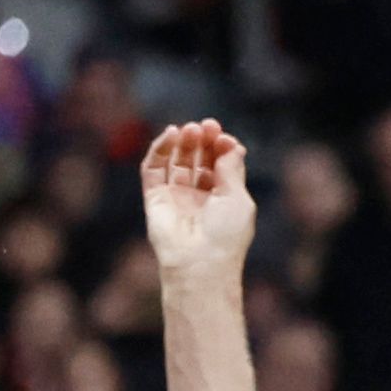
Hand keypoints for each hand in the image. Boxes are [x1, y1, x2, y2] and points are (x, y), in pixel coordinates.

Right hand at [140, 119, 256, 282]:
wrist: (199, 265)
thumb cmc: (225, 236)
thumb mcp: (238, 197)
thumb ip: (232, 168)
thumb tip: (231, 143)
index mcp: (224, 200)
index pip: (221, 165)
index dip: (222, 147)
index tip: (224, 136)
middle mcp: (199, 198)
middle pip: (199, 160)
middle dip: (203, 141)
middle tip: (207, 125)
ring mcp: (176, 198)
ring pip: (177, 161)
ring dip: (184, 142)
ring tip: (191, 129)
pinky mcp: (155, 199)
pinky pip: (153, 169)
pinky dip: (160, 149)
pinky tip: (171, 134)